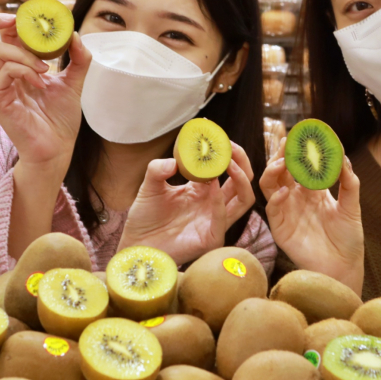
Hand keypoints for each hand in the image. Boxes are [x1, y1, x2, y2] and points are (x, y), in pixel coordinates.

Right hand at [0, 13, 90, 169]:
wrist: (58, 148)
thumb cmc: (60, 118)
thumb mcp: (74, 81)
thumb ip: (77, 57)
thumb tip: (74, 33)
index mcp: (14, 67)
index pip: (2, 35)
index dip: (12, 20)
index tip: (36, 17)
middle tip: (19, 20)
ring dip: (25, 53)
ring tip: (45, 68)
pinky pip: (3, 72)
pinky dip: (24, 70)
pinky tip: (40, 82)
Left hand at [118, 142, 257, 265]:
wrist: (136, 244)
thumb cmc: (145, 217)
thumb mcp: (150, 185)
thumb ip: (158, 169)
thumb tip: (173, 161)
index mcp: (203, 190)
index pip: (227, 169)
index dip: (228, 152)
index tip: (219, 136)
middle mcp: (214, 205)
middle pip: (242, 182)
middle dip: (241, 161)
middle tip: (230, 146)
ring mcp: (215, 222)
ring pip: (244, 199)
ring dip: (240, 178)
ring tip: (229, 162)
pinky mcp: (211, 238)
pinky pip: (224, 218)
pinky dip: (220, 200)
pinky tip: (212, 184)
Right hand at [262, 144, 363, 293]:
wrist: (344, 267)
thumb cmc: (348, 238)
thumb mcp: (351, 207)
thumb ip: (349, 183)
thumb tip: (344, 157)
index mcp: (312, 190)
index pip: (301, 165)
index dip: (299, 150)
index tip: (302, 134)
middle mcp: (296, 198)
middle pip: (282, 170)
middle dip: (282, 155)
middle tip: (287, 142)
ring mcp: (286, 211)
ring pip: (270, 185)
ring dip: (273, 172)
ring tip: (282, 163)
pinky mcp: (280, 228)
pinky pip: (272, 209)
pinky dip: (276, 198)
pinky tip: (286, 191)